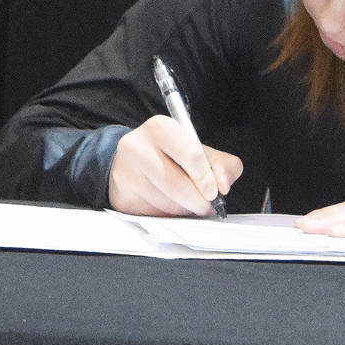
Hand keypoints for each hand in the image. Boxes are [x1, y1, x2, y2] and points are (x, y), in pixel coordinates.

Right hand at [108, 115, 242, 216]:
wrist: (132, 163)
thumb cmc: (170, 156)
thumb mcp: (200, 151)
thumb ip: (222, 164)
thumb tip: (223, 185)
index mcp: (159, 128)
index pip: (190, 153)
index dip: (206, 177)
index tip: (214, 191)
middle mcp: (136, 147)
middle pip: (176, 184)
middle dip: (198, 201)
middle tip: (206, 205)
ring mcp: (125, 173)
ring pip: (165, 203)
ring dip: (184, 210)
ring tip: (188, 204)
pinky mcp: (122, 198)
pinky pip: (153, 215)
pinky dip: (168, 216)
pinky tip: (169, 206)